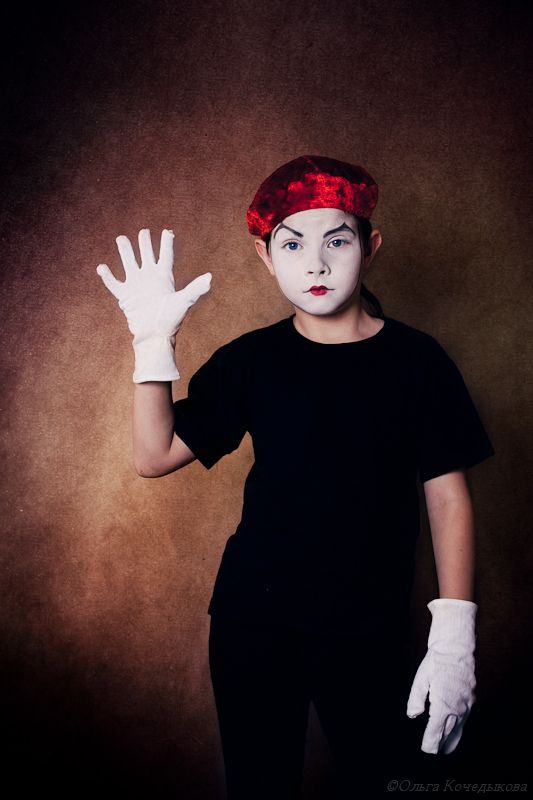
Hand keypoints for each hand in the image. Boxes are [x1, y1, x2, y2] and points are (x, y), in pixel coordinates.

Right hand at [97, 228, 211, 382]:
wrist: (156, 336)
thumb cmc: (171, 320)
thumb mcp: (184, 302)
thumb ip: (195, 289)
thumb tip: (209, 278)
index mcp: (164, 276)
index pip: (165, 255)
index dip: (166, 242)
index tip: (167, 231)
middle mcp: (149, 277)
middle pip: (146, 254)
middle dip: (144, 242)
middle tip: (144, 232)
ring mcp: (136, 285)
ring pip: (128, 262)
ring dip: (125, 250)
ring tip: (121, 238)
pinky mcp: (125, 296)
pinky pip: (114, 283)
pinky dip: (107, 276)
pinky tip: (101, 267)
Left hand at [406, 598, 476, 754]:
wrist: (456, 648)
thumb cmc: (436, 662)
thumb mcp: (421, 678)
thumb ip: (416, 698)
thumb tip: (412, 715)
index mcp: (443, 702)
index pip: (436, 729)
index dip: (430, 741)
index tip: (426, 749)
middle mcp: (457, 706)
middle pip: (448, 731)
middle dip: (440, 743)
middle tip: (433, 752)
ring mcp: (466, 704)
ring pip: (458, 727)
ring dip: (451, 739)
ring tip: (444, 749)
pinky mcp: (471, 699)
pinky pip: (465, 719)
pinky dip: (459, 728)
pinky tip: (455, 731)